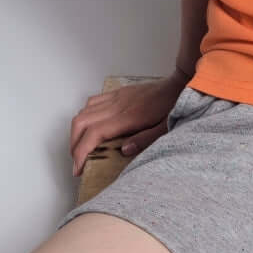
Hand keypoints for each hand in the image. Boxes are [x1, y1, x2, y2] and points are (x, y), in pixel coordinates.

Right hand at [68, 69, 189, 176]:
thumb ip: (145, 140)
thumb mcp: (165, 129)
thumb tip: (123, 151)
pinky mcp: (118, 93)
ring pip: (83, 111)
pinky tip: (90, 126)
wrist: (179, 84)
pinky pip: (93, 101)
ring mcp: (116, 97)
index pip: (93, 134)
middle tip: (77, 161)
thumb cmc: (174, 107)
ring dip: (77, 130)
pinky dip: (85, 115)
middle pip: (81, 122)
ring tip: (81, 146)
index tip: (78, 169)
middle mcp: (117, 106)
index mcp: (127, 117)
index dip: (81, 152)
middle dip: (73, 144)